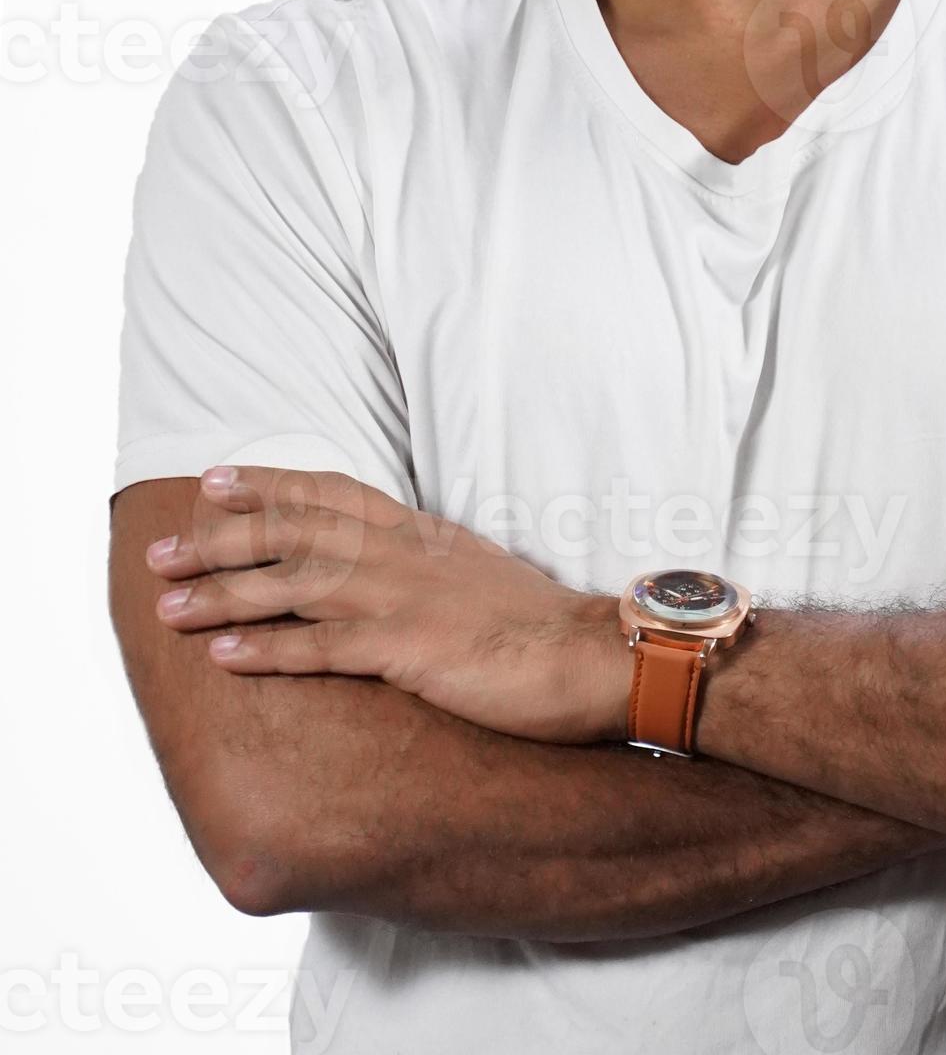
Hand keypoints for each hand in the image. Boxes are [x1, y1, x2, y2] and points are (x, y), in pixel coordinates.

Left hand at [146, 465, 630, 742]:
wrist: (592, 655)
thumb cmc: (538, 624)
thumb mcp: (475, 573)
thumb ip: (425, 564)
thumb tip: (388, 568)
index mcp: (419, 533)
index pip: (330, 492)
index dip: (269, 484)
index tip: (216, 481)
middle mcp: (402, 554)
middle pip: (294, 531)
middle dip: (220, 539)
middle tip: (161, 551)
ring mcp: (403, 598)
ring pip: (293, 583)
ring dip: (223, 592)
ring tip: (167, 606)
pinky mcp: (408, 649)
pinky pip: (322, 646)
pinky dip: (268, 647)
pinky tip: (223, 655)